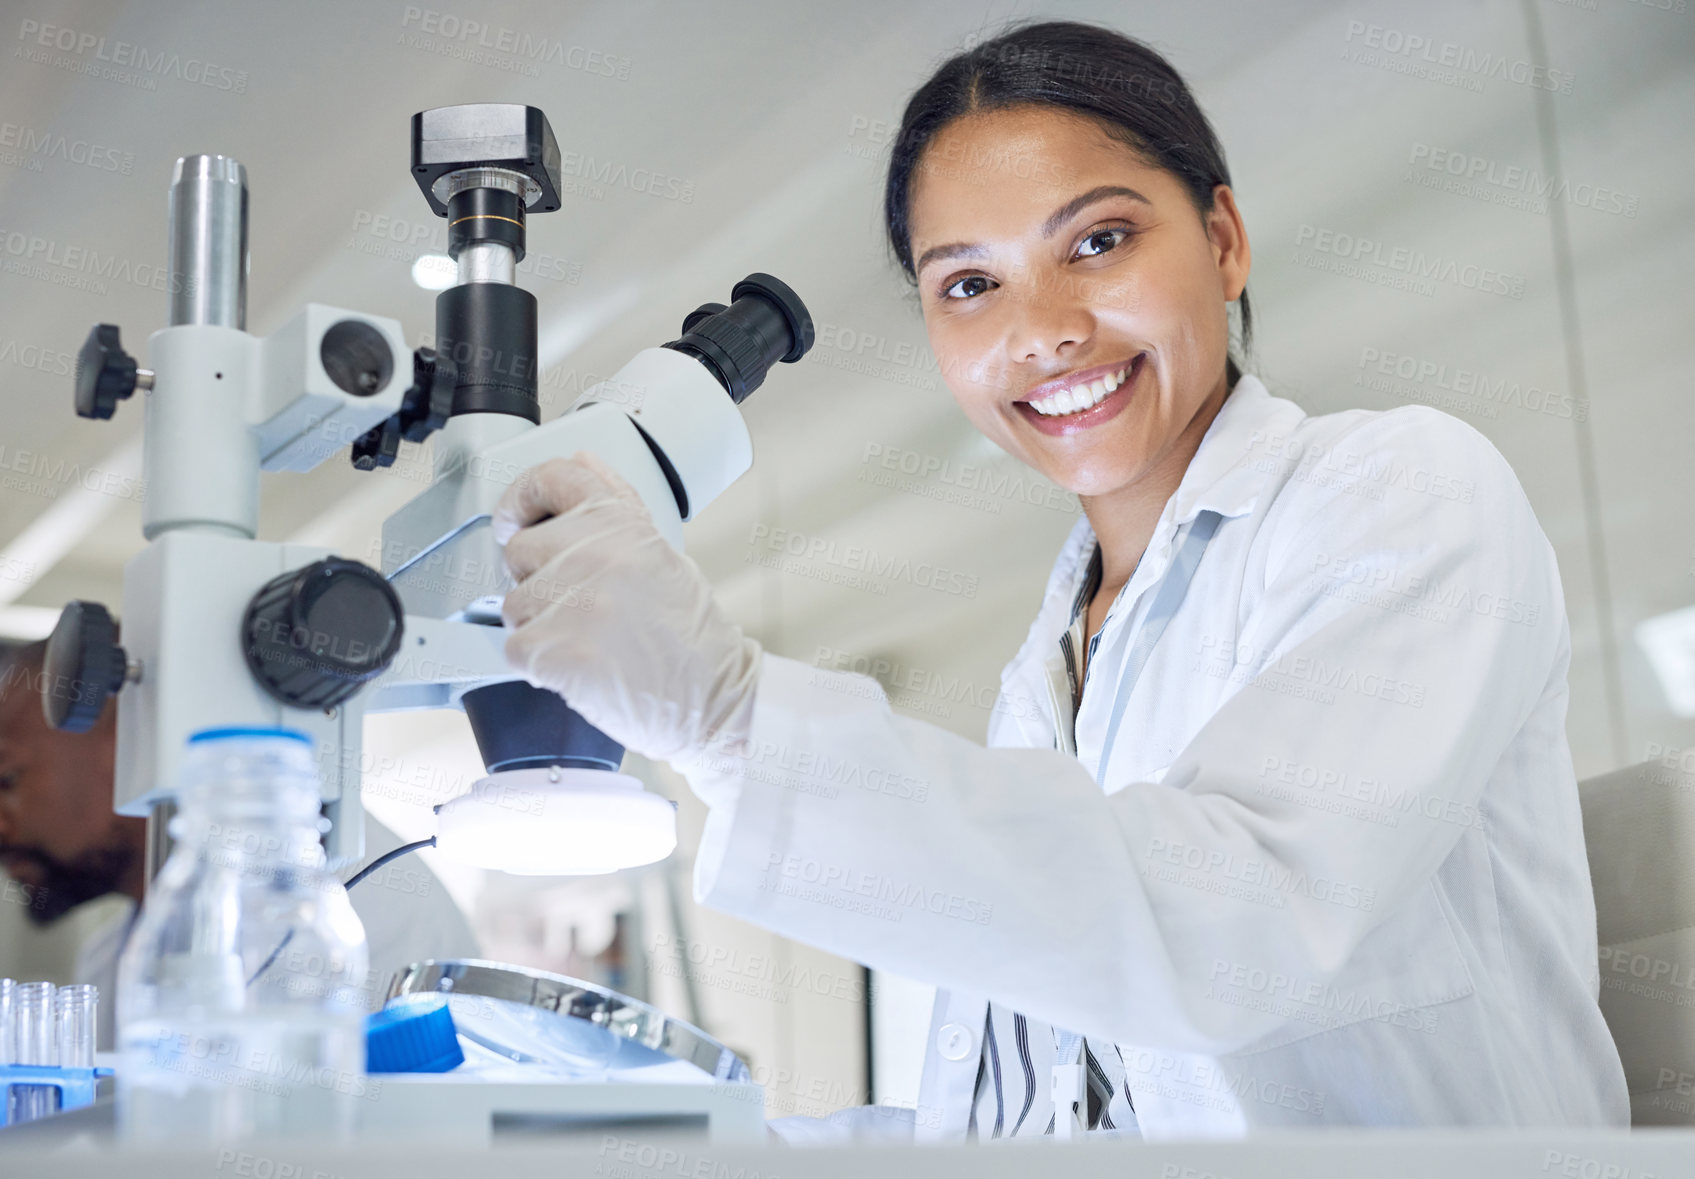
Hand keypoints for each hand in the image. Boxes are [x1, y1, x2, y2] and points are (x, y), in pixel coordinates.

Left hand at [493, 452, 760, 763]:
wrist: (713, 694)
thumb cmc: (690, 633)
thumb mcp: (660, 551)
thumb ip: (616, 504)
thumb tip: (583, 461)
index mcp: (620, 522)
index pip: (551, 478)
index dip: (521, 498)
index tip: (514, 517)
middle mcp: (594, 552)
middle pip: (519, 551)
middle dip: (538, 580)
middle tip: (580, 605)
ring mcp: (573, 601)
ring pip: (513, 605)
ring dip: (540, 626)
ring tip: (590, 639)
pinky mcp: (555, 650)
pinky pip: (515, 649)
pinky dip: (540, 665)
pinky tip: (581, 665)